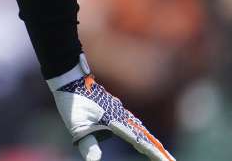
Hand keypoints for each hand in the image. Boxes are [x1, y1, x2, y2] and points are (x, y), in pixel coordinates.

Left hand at [48, 55, 175, 160]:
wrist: (70, 78)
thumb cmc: (73, 103)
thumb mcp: (78, 127)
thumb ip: (88, 145)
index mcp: (118, 122)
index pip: (142, 142)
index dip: (156, 154)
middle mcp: (122, 116)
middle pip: (147, 136)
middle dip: (159, 150)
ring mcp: (119, 111)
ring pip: (141, 128)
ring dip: (151, 141)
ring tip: (161, 151)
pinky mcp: (113, 108)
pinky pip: (133, 122)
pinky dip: (141, 131)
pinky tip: (140, 132)